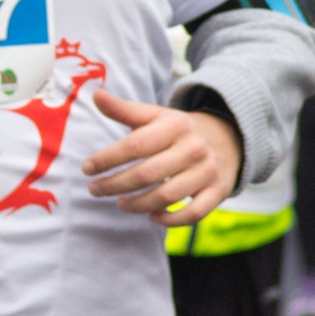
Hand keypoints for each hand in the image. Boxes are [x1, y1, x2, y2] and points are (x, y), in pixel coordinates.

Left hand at [81, 89, 241, 226]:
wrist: (227, 137)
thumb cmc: (178, 129)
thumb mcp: (154, 114)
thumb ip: (123, 109)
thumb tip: (95, 95)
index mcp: (174, 125)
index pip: (134, 145)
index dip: (107, 159)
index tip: (87, 168)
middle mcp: (193, 148)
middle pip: (147, 173)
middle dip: (115, 185)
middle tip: (95, 190)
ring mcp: (207, 171)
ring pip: (168, 195)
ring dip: (138, 204)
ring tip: (119, 204)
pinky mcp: (218, 191)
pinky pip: (194, 213)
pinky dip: (172, 220)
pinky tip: (152, 216)